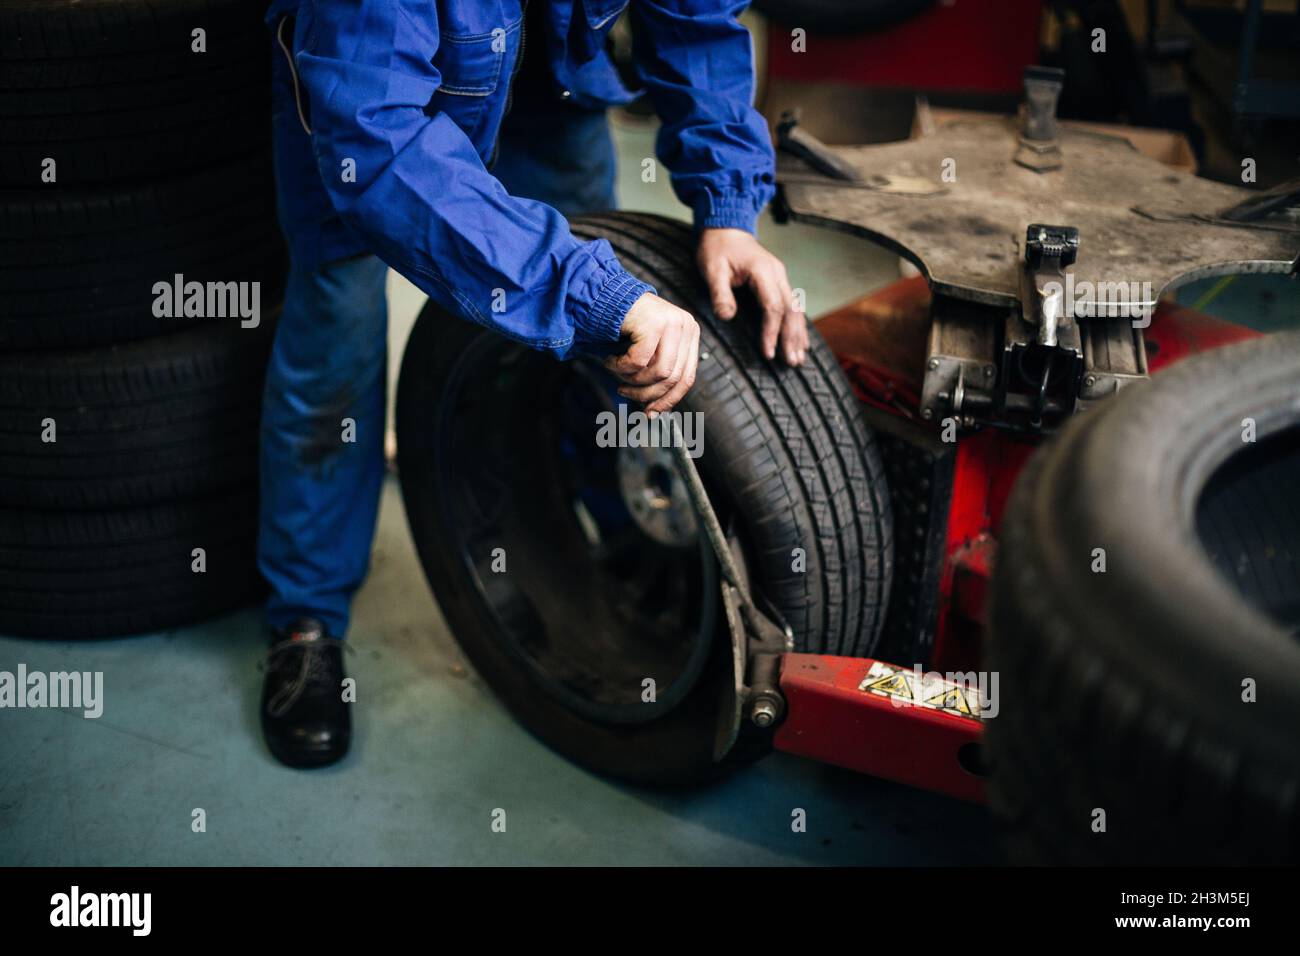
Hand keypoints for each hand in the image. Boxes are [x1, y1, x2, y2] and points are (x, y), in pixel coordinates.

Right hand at [605, 292, 699, 415]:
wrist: (605, 297)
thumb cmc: (627, 325)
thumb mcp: (651, 350)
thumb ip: (659, 373)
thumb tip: (656, 410)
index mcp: (690, 333)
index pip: (687, 377)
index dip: (668, 400)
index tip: (651, 413)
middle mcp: (686, 326)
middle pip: (673, 378)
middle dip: (646, 393)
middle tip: (625, 393)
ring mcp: (672, 323)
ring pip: (658, 372)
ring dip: (632, 379)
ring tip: (617, 372)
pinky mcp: (653, 323)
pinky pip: (638, 361)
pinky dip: (620, 366)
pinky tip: (610, 359)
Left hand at [697, 228, 807, 365]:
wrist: (725, 227)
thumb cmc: (716, 249)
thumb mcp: (712, 269)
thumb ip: (720, 293)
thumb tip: (727, 317)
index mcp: (763, 271)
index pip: (772, 307)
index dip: (771, 332)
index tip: (768, 353)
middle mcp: (778, 274)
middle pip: (790, 311)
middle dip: (791, 338)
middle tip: (792, 362)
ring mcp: (781, 277)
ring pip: (796, 309)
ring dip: (798, 334)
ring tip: (800, 358)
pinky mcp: (778, 281)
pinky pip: (792, 305)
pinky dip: (797, 324)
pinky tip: (800, 340)